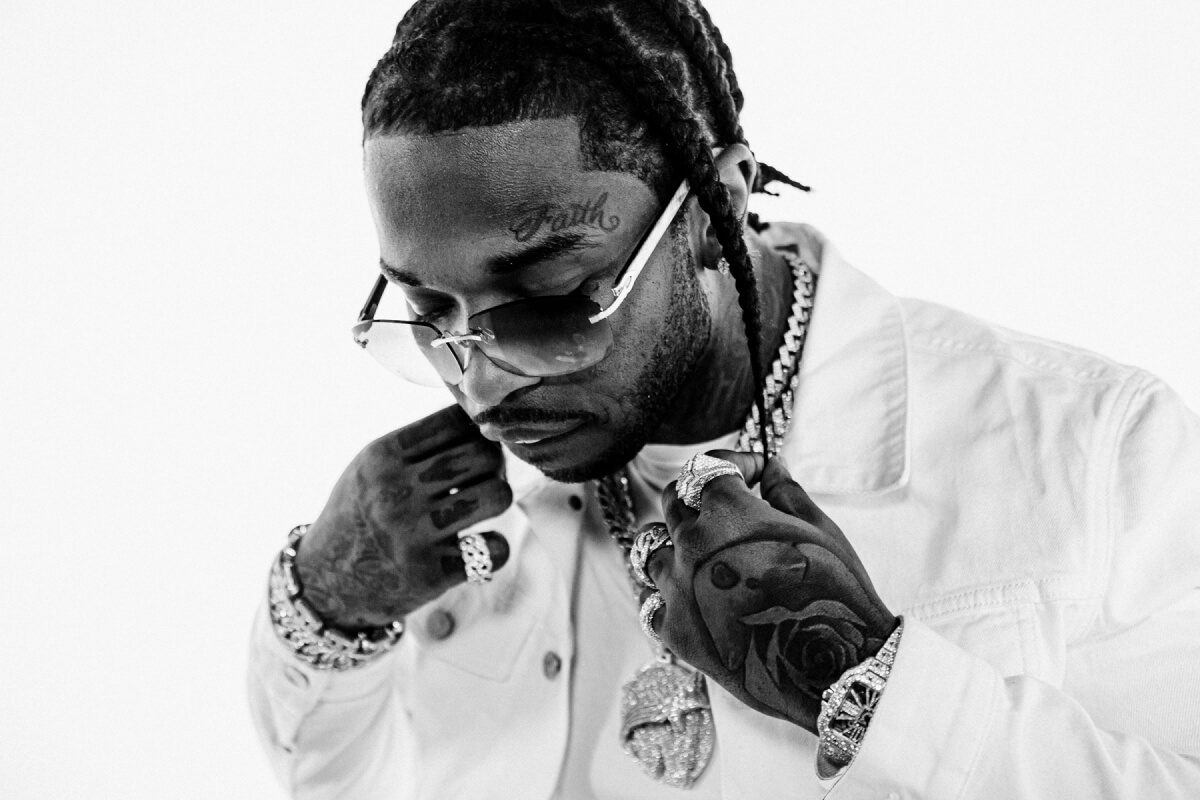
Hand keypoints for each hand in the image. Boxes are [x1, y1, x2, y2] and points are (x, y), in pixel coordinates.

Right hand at [294, 405, 512, 630]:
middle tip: (485, 474)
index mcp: (381, 456)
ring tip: (483, 504)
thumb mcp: (371, 467)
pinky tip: (477, 546)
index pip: (455, 421)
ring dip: (497, 498)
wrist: (326, 582)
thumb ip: (418, 444)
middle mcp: (396, 492)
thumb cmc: (360, 513)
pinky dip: (494, 547)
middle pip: (483, 455)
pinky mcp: (432, 574)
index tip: (477, 440)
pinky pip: (495, 549)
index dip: (477, 428)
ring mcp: (413, 535)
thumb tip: (484, 422)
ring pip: (497, 496)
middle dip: (494, 462)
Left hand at [644, 450, 897, 733]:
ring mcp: (676, 589)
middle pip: (673, 499)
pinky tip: (699, 593)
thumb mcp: (820, 529)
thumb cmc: (833, 594)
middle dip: (702, 494)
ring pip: (653, 548)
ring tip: (708, 552)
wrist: (832, 669)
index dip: (737, 461)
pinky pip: (654, 600)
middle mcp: (690, 544)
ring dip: (677, 542)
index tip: (756, 470)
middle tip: (729, 505)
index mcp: (726, 512)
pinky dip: (673, 591)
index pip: (710, 466)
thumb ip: (786, 491)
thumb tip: (771, 469)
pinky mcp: (675, 631)